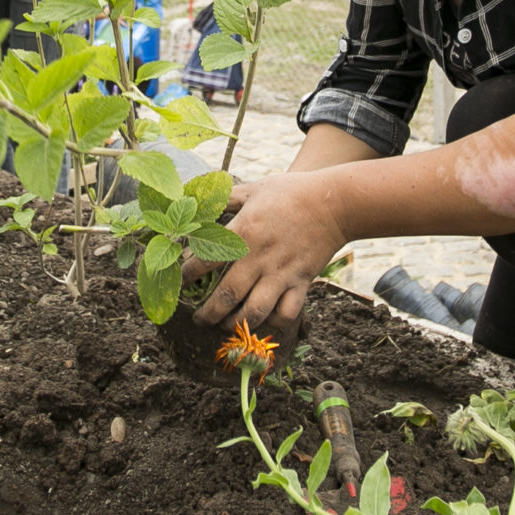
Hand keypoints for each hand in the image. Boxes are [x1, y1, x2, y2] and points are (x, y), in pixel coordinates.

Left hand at [193, 173, 345, 335]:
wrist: (334, 202)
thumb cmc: (291, 192)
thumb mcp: (254, 189)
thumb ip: (225, 198)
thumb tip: (196, 197)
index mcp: (243, 232)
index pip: (205, 260)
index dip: (187, 275)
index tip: (180, 282)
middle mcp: (260, 257)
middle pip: (227, 295)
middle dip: (208, 313)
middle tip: (199, 319)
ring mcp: (282, 272)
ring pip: (255, 311)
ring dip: (237, 323)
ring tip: (227, 324)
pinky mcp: (302, 282)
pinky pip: (286, 313)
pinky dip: (273, 323)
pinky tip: (263, 320)